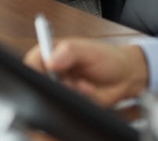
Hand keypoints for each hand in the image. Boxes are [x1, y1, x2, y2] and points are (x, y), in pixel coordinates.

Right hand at [23, 38, 148, 106]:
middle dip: (56, 84)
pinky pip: (68, 107)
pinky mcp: (69, 102)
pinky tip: (90, 92)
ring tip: (86, 84)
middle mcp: (53, 72)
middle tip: (72, 81)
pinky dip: (81, 100)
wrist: (125, 77)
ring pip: (54, 96)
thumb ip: (69, 52)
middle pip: (40, 82)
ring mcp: (61, 88)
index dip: (34, 68)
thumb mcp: (88, 50)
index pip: (33, 61)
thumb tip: (51, 60)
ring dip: (71, 93)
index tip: (47, 71)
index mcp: (52, 53)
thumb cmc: (107, 57)